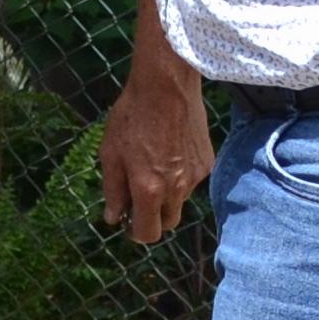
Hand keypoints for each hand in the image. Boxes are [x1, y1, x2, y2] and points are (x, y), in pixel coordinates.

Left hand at [94, 51, 212, 244]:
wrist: (166, 86)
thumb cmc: (132, 117)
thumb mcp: (111, 154)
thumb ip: (113, 190)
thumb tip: (114, 218)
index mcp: (149, 189)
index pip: (149, 233)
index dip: (137, 232)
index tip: (129, 221)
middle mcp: (176, 189)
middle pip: (169, 222)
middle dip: (154, 217)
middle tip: (139, 196)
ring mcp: (195, 176)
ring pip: (181, 200)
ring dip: (167, 194)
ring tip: (154, 163)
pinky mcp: (207, 162)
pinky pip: (192, 180)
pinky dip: (181, 175)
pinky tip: (170, 150)